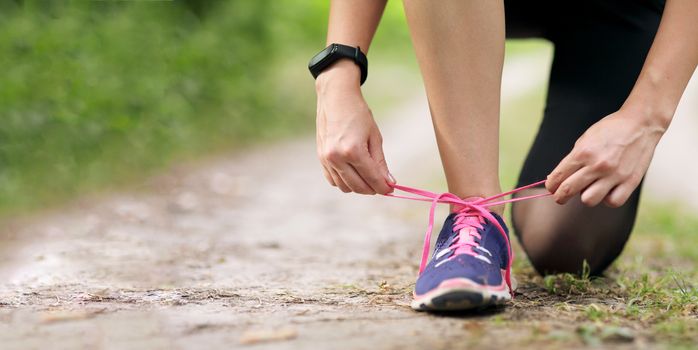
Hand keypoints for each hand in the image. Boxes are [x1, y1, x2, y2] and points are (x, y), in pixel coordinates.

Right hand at [315, 60, 394, 194]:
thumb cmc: (358, 114)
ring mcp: (326, 159)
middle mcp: (337, 157)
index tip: (392, 189)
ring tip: (368, 177)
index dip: (384, 187)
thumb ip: (380, 162)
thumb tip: (389, 182)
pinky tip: (354, 173)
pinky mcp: (321, 158)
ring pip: (345, 187)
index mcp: (353, 150)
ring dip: (359, 187)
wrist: (336, 98)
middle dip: (373, 189)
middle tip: (382, 185)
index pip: (372, 178)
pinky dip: (345, 182)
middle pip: (358, 186)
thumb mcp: (374, 137)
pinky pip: (333, 180)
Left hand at [545, 108, 665, 206]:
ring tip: (590, 188)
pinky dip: (608, 199)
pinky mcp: (630, 181)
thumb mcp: (585, 139)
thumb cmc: (610, 130)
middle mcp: (597, 165)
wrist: (640, 123)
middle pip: (568, 190)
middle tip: (561, 196)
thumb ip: (572, 159)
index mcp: (583, 153)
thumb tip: (557, 178)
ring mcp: (614, 175)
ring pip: (589, 200)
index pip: (558, 177)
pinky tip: (607, 190)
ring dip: (586, 196)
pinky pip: (613, 202)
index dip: (551, 185)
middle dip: (560, 196)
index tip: (552, 187)